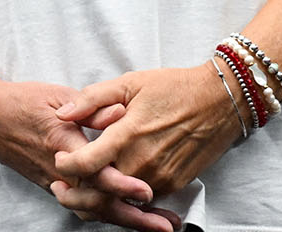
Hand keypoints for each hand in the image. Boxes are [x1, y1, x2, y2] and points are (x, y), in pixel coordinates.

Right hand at [0, 66, 166, 229]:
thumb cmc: (25, 102)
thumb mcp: (59, 96)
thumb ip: (92, 107)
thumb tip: (121, 114)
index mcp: (63, 144)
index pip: (96, 171)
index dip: (122, 184)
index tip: (147, 192)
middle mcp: (60, 171)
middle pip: (100, 203)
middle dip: (135, 218)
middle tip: (165, 225)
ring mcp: (56, 183)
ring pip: (93, 211)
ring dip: (126, 221)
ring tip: (156, 225)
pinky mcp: (55, 187)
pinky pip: (84, 207)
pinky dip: (108, 215)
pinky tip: (129, 216)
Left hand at [50, 65, 240, 228]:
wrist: (220, 100)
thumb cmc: (173, 87)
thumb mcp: (130, 83)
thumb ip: (92, 99)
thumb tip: (62, 114)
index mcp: (128, 134)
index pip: (86, 164)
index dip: (67, 166)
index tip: (60, 161)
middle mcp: (143, 161)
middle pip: (100, 190)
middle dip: (77, 191)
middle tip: (62, 185)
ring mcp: (160, 176)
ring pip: (121, 199)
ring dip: (101, 197)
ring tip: (85, 187)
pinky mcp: (174, 184)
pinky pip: (142, 199)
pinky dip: (126, 197)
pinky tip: (115, 186)